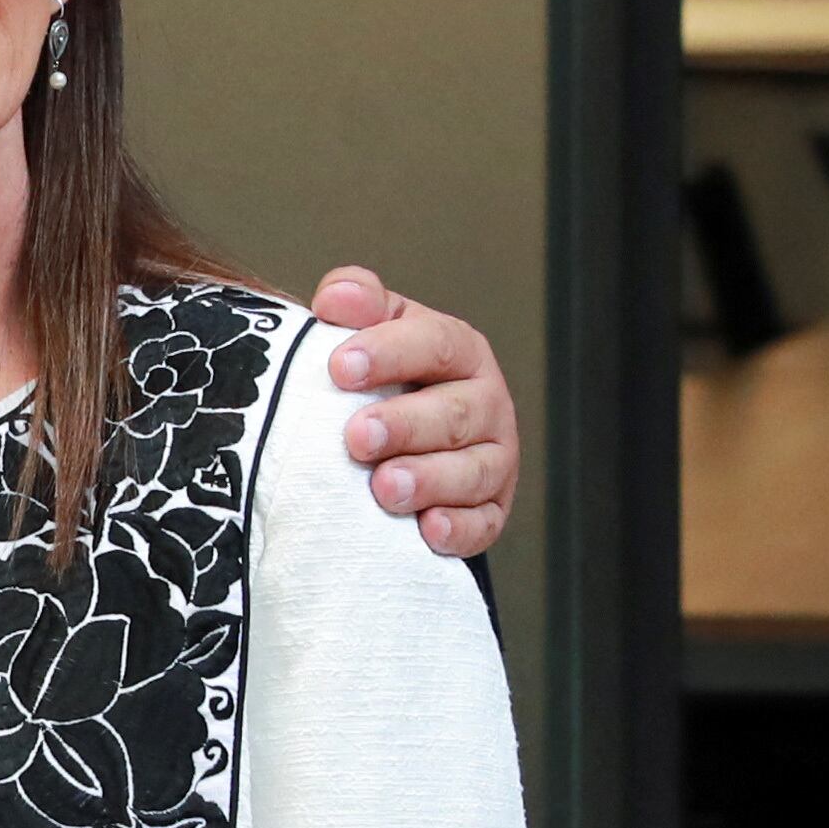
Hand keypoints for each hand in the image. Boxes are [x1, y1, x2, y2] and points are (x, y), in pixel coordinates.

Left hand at [310, 268, 517, 558]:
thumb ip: (357, 303)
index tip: (340, 367)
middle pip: (456, 413)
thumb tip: (336, 297)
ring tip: (384, 487)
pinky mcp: (489, 511)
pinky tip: (428, 529)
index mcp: (459, 351)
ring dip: (428, 480)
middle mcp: (485, 403)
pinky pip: (483, 524)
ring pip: (472, 471)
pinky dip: (458, 529)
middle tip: (357, 437)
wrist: (402, 444)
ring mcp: (492, 459)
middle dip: (406, 425)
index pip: (435, 344)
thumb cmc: (383, 381)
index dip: (390, 353)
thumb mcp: (372, 332)